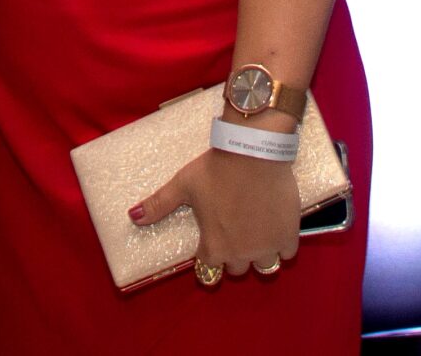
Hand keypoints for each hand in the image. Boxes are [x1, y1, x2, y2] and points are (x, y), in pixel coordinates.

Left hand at [132, 146, 301, 281]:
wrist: (254, 150)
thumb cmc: (216, 168)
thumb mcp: (183, 185)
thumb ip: (158, 204)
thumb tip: (132, 217)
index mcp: (214, 248)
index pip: (208, 271)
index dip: (210, 255)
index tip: (213, 241)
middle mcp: (241, 254)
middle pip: (236, 268)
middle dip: (234, 254)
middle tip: (234, 231)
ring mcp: (266, 245)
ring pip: (263, 265)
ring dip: (259, 254)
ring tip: (256, 233)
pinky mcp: (288, 233)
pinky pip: (287, 253)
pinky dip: (282, 244)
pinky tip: (276, 228)